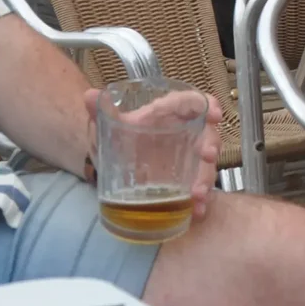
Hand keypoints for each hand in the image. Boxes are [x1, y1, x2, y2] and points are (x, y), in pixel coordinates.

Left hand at [84, 86, 220, 218]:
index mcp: (169, 113)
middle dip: (211, 145)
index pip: (194, 103)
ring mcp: (187, 157)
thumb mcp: (110, 127)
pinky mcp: (186, 179)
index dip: (209, 105)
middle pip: (207, 134)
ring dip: (205, 178)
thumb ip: (102, 112)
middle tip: (207, 158)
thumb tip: (89, 95)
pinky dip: (200, 200)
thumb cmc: (119, 138)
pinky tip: (196, 210)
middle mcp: (184, 133)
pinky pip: (199, 186)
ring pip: (206, 164)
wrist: (115, 166)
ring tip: (197, 195)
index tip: (215, 115)